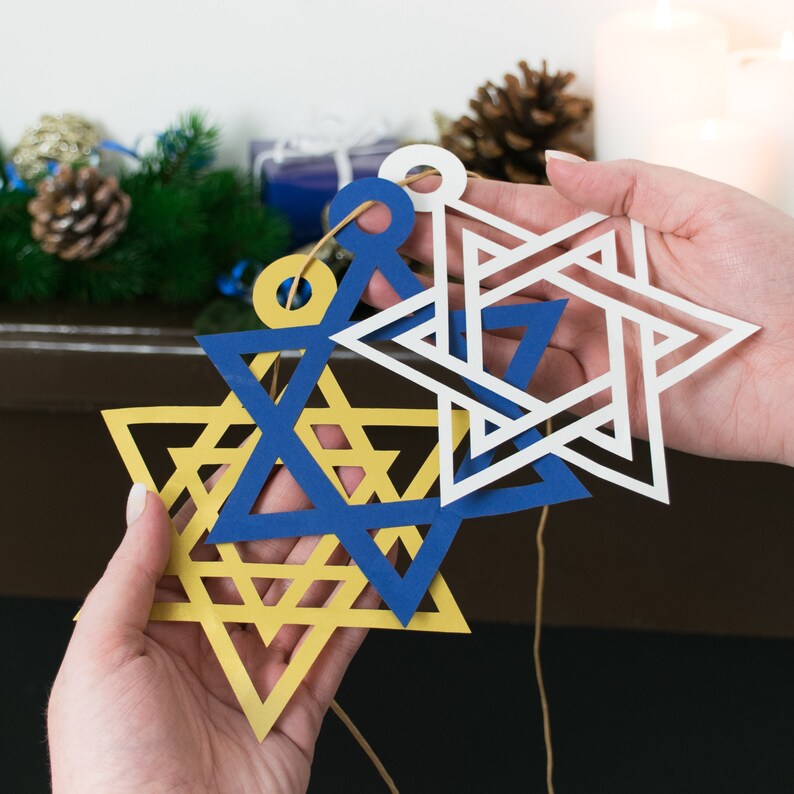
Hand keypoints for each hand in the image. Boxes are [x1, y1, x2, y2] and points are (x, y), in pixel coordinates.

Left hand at [48, 449, 369, 792]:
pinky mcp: (299, 702)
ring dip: (341, 542)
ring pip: (308, 589)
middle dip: (304, 502)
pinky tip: (378, 568)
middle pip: (267, 552)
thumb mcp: (99, 657)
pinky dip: (360, 606)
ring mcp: (260, 665)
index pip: (208, 532)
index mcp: (163, 617)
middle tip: (336, 457)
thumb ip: (131, 572)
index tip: (271, 443)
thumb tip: (143, 497)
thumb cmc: (108, 768)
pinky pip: (335, 644)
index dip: (241, 485)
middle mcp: (214, 634)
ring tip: (369, 497)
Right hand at [363, 157, 793, 465]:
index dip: (464, 202)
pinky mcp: (588, 397)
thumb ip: (624, 187)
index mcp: (606, 239)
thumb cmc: (778, 280)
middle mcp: (583, 289)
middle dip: (428, 249)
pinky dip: (476, 361)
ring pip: (491, 323)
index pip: (518, 217)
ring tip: (380, 288)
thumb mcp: (705, 207)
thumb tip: (553, 163)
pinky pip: (520, 377)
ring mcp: (581, 342)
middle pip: (489, 268)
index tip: (414, 189)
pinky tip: (432, 340)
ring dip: (432, 306)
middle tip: (373, 234)